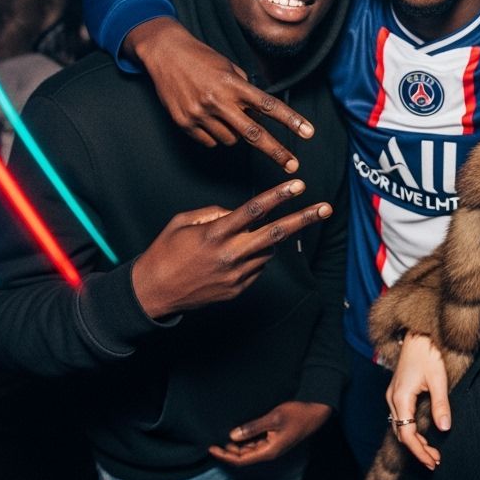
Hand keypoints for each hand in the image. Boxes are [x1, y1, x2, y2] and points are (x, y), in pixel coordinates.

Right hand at [126, 17, 313, 171]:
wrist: (165, 53)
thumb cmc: (201, 57)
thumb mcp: (228, 67)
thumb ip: (245, 89)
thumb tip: (259, 112)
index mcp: (233, 84)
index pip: (269, 106)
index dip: (291, 121)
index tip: (308, 133)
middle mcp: (218, 100)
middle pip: (253, 133)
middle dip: (275, 151)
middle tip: (292, 165)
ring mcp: (200, 114)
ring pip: (230, 140)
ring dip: (234, 133)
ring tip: (223, 114)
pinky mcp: (185, 123)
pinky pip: (209, 141)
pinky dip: (214, 135)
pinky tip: (207, 118)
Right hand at [131, 179, 331, 317]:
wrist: (154, 294)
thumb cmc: (165, 253)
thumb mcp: (182, 222)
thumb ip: (212, 212)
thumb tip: (234, 212)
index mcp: (215, 234)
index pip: (254, 210)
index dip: (278, 196)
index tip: (298, 185)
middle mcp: (230, 255)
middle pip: (276, 233)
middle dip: (304, 219)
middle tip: (326, 208)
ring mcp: (236, 275)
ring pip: (267, 250)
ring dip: (266, 239)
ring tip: (244, 238)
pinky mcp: (238, 290)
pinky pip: (256, 268)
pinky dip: (253, 257)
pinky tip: (233, 257)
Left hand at [208, 400, 330, 466]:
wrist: (316, 412)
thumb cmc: (297, 414)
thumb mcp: (274, 418)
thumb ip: (253, 427)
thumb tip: (232, 435)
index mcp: (269, 451)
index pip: (241, 459)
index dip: (225, 456)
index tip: (212, 448)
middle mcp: (269, 451)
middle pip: (243, 457)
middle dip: (227, 452)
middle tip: (212, 443)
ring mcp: (272, 446)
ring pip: (249, 450)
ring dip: (235, 447)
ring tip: (221, 438)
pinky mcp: (274, 439)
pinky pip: (255, 443)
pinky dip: (244, 440)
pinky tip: (237, 433)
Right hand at [386, 333, 449, 469]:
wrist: (418, 334)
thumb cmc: (428, 352)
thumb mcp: (438, 379)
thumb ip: (440, 405)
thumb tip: (444, 428)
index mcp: (400, 397)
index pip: (408, 434)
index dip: (420, 451)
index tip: (433, 461)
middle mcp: (392, 398)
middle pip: (401, 433)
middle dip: (418, 449)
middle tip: (434, 461)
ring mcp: (392, 395)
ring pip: (400, 427)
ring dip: (414, 441)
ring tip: (431, 453)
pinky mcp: (397, 392)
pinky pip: (401, 418)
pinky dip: (411, 430)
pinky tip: (423, 435)